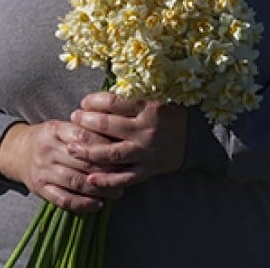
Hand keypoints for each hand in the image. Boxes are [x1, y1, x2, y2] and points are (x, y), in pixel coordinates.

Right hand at [0, 120, 123, 214]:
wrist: (17, 152)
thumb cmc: (48, 139)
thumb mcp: (61, 127)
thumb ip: (82, 130)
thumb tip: (115, 137)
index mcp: (53, 130)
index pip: (83, 136)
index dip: (104, 144)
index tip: (121, 151)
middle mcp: (47, 150)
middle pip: (82, 161)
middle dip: (108, 169)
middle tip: (126, 174)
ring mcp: (43, 171)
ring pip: (76, 182)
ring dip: (100, 189)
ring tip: (117, 191)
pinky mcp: (40, 189)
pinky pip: (64, 200)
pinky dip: (83, 204)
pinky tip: (98, 204)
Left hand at [67, 92, 187, 189]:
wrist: (198, 137)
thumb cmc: (171, 113)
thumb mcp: (156, 96)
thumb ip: (131, 94)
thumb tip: (103, 90)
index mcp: (148, 108)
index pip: (114, 102)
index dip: (94, 101)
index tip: (84, 102)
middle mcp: (145, 130)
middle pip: (108, 126)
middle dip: (86, 122)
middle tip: (73, 118)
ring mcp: (146, 151)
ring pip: (112, 153)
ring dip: (89, 151)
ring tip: (71, 147)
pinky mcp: (149, 168)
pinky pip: (126, 177)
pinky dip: (108, 180)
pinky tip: (91, 179)